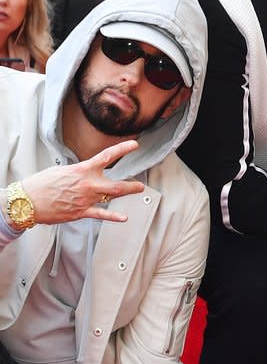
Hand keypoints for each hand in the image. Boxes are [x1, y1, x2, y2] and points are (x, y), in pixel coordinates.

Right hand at [19, 140, 144, 224]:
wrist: (28, 200)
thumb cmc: (41, 184)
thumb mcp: (62, 170)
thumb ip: (78, 172)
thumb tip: (86, 172)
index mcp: (82, 170)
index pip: (107, 156)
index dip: (123, 149)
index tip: (134, 145)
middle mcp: (88, 184)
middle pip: (117, 183)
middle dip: (132, 184)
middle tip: (141, 184)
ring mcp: (86, 199)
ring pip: (113, 196)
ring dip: (127, 193)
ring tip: (137, 191)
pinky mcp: (81, 212)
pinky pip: (101, 214)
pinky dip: (114, 216)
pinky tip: (123, 217)